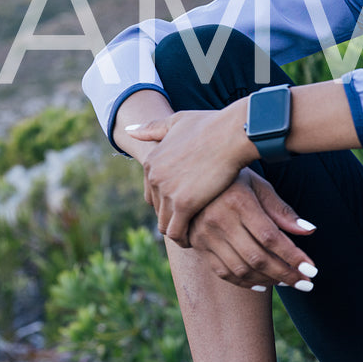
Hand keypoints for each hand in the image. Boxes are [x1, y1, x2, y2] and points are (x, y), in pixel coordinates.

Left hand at [130, 109, 253, 244]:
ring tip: (194, 235)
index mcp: (152, 161)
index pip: (151, 193)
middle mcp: (154, 177)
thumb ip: (153, 128)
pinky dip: (184, 239)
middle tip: (192, 223)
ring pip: (165, 224)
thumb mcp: (178, 121)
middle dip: (172, 216)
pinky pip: (177, 231)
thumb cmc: (212, 125)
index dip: (167, 201)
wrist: (233, 133)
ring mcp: (167, 192)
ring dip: (177, 232)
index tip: (185, 205)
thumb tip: (129, 130)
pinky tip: (196, 240)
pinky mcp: (184, 204)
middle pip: (158, 209)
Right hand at [185, 169, 318, 289]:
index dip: (293, 256)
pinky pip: (222, 272)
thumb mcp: (259, 186)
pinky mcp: (198, 245)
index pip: (270, 237)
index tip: (312, 269)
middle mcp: (219, 221)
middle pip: (257, 257)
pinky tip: (264, 284)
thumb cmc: (235, 179)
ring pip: (240, 269)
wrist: (191, 177)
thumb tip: (309, 231)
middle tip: (306, 284)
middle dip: (285, 274)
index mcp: (239, 202)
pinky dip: (245, 282)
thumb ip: (282, 210)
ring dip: (268, 280)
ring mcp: (205, 235)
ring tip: (289, 282)